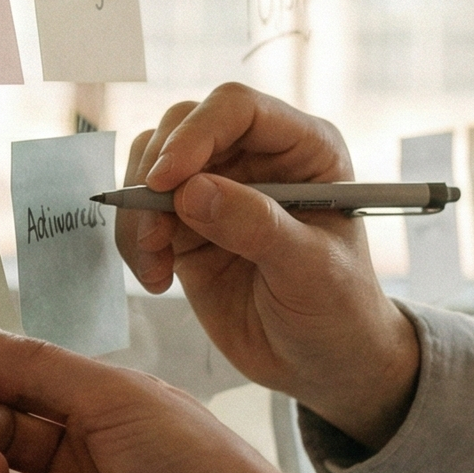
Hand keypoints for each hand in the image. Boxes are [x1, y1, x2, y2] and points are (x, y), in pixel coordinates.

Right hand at [117, 83, 420, 448]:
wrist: (322, 362)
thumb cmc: (339, 310)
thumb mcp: (311, 270)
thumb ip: (257, 227)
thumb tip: (191, 191)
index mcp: (304, 148)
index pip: (237, 109)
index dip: (195, 134)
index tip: (166, 181)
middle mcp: (257, 157)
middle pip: (183, 126)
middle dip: (156, 175)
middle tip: (154, 234)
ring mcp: (218, 188)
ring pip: (151, 164)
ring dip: (138, 211)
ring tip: (154, 262)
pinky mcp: (187, 225)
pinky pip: (140, 212)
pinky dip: (134, 241)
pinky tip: (156, 279)